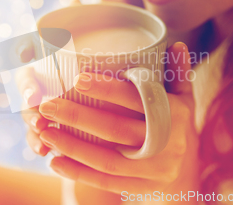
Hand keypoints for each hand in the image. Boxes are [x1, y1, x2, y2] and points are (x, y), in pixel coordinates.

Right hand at [19, 0, 81, 156]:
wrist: (98, 92)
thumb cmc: (87, 60)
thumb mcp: (87, 43)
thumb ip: (78, 22)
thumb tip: (73, 0)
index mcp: (43, 61)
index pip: (27, 58)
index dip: (23, 61)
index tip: (25, 66)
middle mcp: (38, 83)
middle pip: (26, 91)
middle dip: (28, 101)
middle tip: (36, 107)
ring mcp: (41, 106)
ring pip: (30, 116)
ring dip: (31, 127)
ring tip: (41, 138)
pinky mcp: (49, 126)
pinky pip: (38, 136)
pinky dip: (37, 142)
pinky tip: (42, 151)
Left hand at [37, 43, 198, 195]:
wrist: (187, 171)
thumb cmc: (176, 124)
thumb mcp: (183, 99)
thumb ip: (178, 72)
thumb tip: (176, 44)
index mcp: (176, 115)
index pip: (138, 99)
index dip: (108, 89)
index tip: (77, 79)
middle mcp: (167, 144)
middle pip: (116, 129)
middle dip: (77, 116)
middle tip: (47, 104)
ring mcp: (155, 170)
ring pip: (107, 159)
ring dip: (72, 146)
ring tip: (45, 131)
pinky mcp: (143, 189)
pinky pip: (106, 182)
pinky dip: (79, 173)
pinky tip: (55, 162)